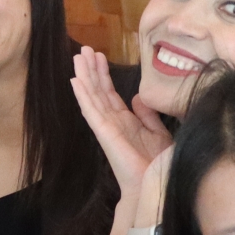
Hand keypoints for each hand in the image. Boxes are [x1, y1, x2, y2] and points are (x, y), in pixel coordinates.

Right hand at [70, 46, 172, 189]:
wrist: (154, 185)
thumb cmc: (158, 164)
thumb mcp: (159, 133)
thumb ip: (149, 115)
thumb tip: (139, 97)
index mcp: (125, 121)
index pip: (110, 93)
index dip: (104, 74)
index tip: (99, 55)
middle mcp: (112, 121)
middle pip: (98, 90)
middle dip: (91, 69)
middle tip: (84, 49)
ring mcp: (106, 127)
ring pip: (92, 96)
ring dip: (84, 76)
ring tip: (77, 57)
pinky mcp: (104, 133)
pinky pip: (91, 111)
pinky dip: (83, 96)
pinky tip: (75, 81)